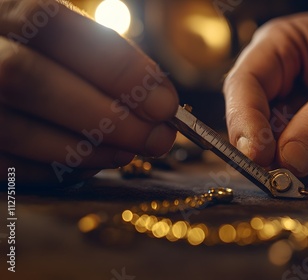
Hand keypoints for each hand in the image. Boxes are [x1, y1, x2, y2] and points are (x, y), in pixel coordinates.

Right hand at [0, 0, 178, 182]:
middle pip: (30, 80)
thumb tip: (159, 99)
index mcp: (5, 11)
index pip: (53, 25)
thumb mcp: (69, 40)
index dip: (115, 66)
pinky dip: (60, 170)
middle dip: (107, 117)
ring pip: (17, 130)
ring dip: (89, 149)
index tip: (164, 103)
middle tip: (157, 138)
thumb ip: (106, 57)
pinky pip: (9, 166)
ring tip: (131, 151)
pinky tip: (95, 162)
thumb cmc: (46, 56)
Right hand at [223, 0, 307, 176]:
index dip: (245, 121)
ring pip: (271, 139)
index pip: (244, 84)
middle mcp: (276, 74)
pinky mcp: (307, 122)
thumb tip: (290, 161)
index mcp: (278, 46)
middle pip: (249, 116)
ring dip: (288, 160)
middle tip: (283, 174)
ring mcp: (290, 100)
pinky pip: (295, 149)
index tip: (260, 154)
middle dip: (264, 147)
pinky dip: (307, 163)